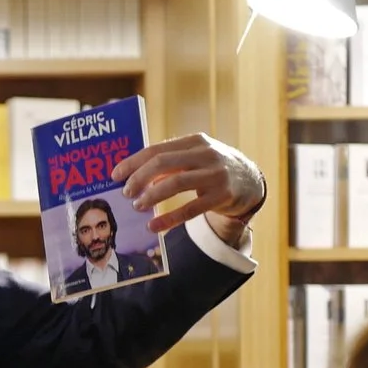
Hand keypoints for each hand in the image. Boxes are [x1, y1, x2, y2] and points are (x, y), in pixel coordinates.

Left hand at [115, 132, 266, 245]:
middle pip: (163, 163)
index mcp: (195, 141)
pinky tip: (154, 226)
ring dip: (151, 196)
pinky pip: (190, 209)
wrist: (251, 181)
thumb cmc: (213, 168)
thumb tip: (135, 175)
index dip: (133, 162)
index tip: (115, 175)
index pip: (157, 149)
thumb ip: (170, 161)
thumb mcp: (196, 156)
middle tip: (126, 193)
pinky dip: (169, 219)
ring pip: (175, 184)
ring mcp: (215, 175)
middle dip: (139, 179)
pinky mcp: (222, 196)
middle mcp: (206, 154)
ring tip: (137, 206)